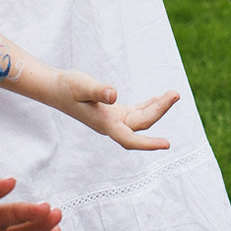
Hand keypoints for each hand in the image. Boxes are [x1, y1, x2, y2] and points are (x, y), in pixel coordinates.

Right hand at [46, 67, 175, 149]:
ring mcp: (113, 120)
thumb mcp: (82, 85)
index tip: (167, 144)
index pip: (130, 138)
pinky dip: (149, 105)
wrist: (55, 88)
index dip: (148, 144)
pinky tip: (158, 98)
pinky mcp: (113, 113)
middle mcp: (111, 125)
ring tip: (173, 94)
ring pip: (141, 118)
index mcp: (104, 123)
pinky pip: (136, 112)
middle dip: (160, 110)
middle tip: (175, 94)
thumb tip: (114, 94)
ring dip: (157, 107)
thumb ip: (98, 90)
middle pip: (142, 123)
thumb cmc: (67, 86)